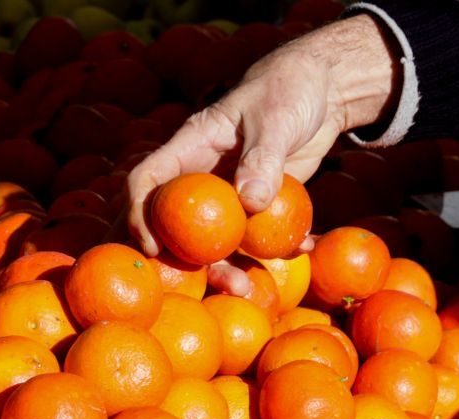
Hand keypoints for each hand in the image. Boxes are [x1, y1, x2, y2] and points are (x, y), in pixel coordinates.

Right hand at [124, 13, 397, 294]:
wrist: (319, 92)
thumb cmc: (287, 90)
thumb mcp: (275, 119)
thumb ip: (263, 158)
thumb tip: (250, 202)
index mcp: (189, 148)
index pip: (147, 181)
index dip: (140, 213)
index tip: (152, 245)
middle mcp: (200, 178)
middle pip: (171, 223)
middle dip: (175, 259)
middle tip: (188, 287)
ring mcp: (226, 197)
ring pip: (212, 241)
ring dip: (223, 268)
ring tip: (246, 289)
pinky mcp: (254, 209)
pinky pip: (253, 238)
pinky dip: (272, 252)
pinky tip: (298, 251)